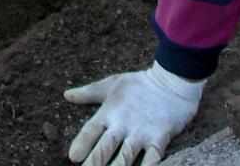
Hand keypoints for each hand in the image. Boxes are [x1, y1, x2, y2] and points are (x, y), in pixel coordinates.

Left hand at [65, 62, 204, 165]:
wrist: (172, 81)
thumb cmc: (140, 84)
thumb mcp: (112, 84)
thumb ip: (89, 93)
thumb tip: (67, 95)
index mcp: (109, 112)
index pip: (90, 130)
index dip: (82, 144)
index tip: (73, 157)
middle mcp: (123, 124)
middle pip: (105, 148)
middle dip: (95, 163)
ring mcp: (141, 133)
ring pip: (125, 158)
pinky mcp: (159, 138)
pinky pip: (152, 159)